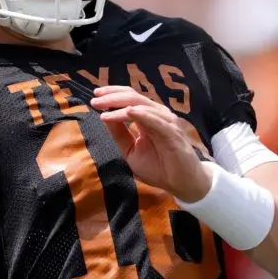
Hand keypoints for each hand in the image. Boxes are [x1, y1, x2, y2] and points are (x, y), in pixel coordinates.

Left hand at [90, 86, 212, 202]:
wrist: (182, 183)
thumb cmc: (159, 167)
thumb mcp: (131, 150)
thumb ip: (119, 135)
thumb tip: (104, 116)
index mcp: (148, 117)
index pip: (130, 98)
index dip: (112, 94)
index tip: (95, 97)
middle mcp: (158, 115)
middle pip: (134, 97)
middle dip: (112, 97)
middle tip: (95, 100)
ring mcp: (166, 123)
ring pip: (142, 106)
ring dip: (121, 106)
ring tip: (104, 109)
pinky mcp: (173, 134)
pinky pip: (156, 121)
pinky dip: (142, 115)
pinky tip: (129, 112)